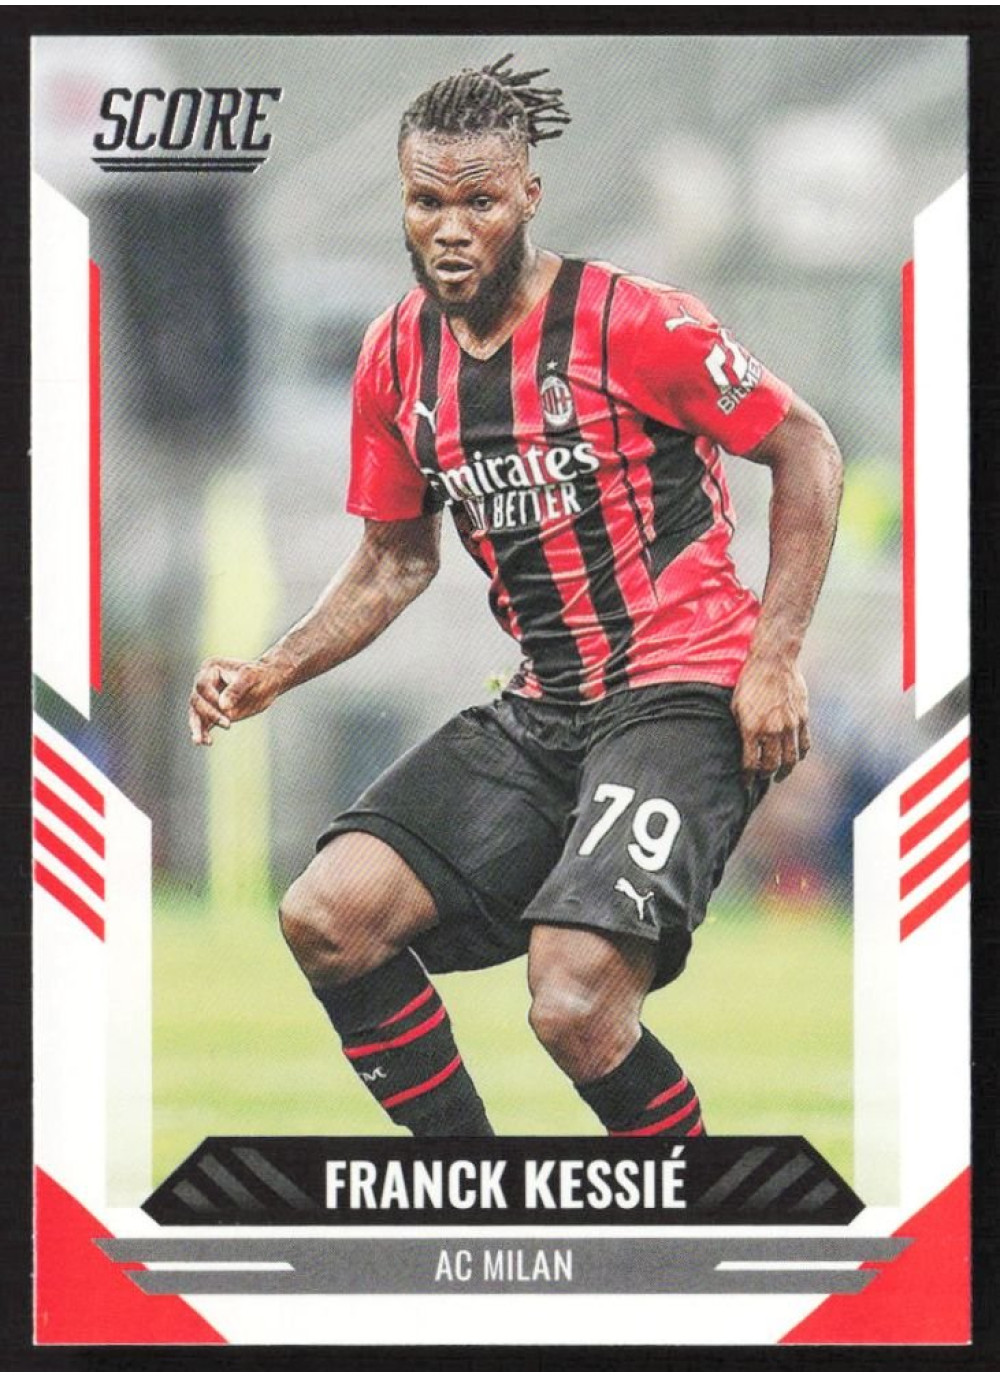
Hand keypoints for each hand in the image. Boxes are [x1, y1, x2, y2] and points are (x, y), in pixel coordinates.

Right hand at [187, 657, 283, 745]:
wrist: (269, 681)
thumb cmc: (260, 675)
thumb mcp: (250, 677)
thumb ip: (236, 690)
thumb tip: (223, 706)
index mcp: (210, 668)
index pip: (202, 686)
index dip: (211, 698)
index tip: (226, 708)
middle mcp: (204, 682)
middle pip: (196, 700)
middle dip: (209, 714)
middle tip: (228, 724)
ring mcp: (207, 698)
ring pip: (195, 713)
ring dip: (197, 727)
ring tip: (199, 741)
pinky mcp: (213, 711)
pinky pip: (203, 722)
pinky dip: (203, 732)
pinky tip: (206, 742)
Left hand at [731, 653, 810, 779]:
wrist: (772, 661)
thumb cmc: (749, 682)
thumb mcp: (736, 706)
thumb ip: (741, 729)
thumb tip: (744, 747)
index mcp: (752, 729)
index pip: (751, 764)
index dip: (748, 777)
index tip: (746, 783)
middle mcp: (772, 731)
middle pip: (771, 765)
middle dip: (765, 775)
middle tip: (762, 778)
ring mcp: (790, 725)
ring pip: (790, 759)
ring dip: (785, 770)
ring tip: (780, 775)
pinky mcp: (803, 718)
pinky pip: (805, 743)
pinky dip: (800, 755)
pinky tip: (796, 758)